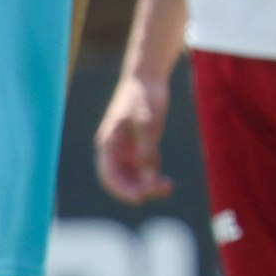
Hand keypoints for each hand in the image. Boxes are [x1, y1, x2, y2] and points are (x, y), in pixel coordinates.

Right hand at [95, 74, 175, 204]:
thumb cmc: (143, 96)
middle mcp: (115, 150)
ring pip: (134, 176)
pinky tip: (165, 182)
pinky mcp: (141, 146)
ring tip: (167, 188)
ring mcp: (128, 149)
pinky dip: (154, 177)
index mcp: (108, 143)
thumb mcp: (147, 123)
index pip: (109, 174)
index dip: (122, 190)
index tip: (140, 198)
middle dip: (138, 189)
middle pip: (122, 179)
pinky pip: (145, 168)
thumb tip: (147, 177)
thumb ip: (147, 150)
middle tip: (159, 191)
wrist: (149, 77)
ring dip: (147, 185)